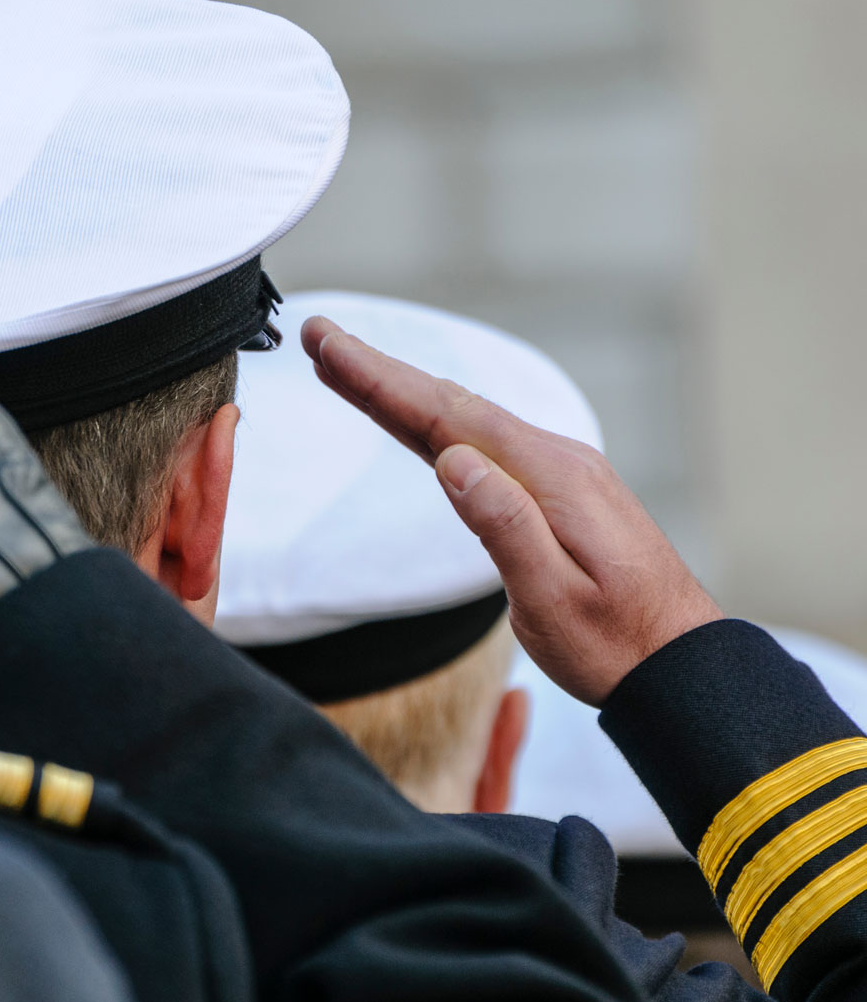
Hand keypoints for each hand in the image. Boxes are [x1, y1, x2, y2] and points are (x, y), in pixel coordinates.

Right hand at [302, 317, 722, 705]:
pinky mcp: (558, 490)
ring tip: (352, 370)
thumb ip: (504, 525)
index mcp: (550, 479)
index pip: (449, 418)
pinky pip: (489, 443)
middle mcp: (556, 460)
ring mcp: (560, 472)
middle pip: (452, 406)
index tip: (330, 347)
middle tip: (322, 340)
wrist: (679, 661)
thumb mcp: (552, 599)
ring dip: (406, 394)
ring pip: (467, 422)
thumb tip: (452, 460)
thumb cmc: (615, 642)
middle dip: (381, 373)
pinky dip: (441, 424)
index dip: (382, 381)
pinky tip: (422, 422)